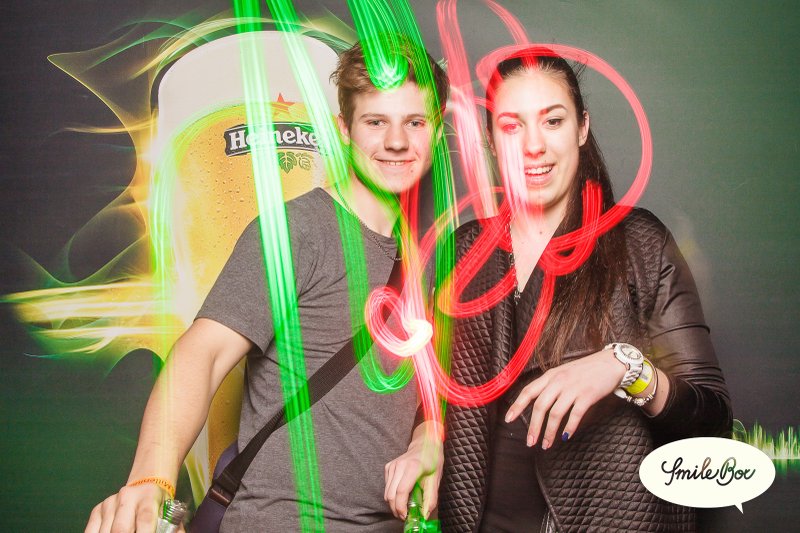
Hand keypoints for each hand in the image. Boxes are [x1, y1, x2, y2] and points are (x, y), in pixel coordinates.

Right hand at [85, 483, 181, 532]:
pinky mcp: (97, 510)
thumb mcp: (170, 513)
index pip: (145, 518)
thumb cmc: (159, 505)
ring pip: (104, 532)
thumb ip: (173, 529)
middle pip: (120, 528)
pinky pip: (91, 532)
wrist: (144, 486)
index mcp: (148, 496)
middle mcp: (126, 497)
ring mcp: (109, 503)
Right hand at [384, 422, 442, 519]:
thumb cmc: (432, 459)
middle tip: (404, 516)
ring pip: (387, 493)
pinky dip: (392, 495)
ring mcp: (392, 466)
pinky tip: (401, 496)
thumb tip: (425, 515)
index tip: (405, 516)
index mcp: (413, 467)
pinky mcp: (388, 467)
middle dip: (396, 510)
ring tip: (403, 508)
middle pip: (391, 495)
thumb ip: (431, 498)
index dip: (401, 507)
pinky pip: (387, 487)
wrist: (424, 443)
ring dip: (393, 504)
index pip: (401, 491)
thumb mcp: (436, 478)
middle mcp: (400, 466)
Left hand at [505, 348, 624, 449]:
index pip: (529, 391)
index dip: (517, 405)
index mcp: (551, 375)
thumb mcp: (564, 372)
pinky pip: (574, 415)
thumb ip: (551, 385)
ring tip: (546, 444)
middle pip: (540, 406)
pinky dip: (568, 428)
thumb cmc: (587, 370)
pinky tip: (565, 436)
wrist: (611, 363)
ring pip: (555, 413)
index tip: (509, 419)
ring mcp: (573, 388)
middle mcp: (559, 381)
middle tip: (530, 442)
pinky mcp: (587, 396)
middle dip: (533, 426)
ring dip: (549, 432)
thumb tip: (538, 403)